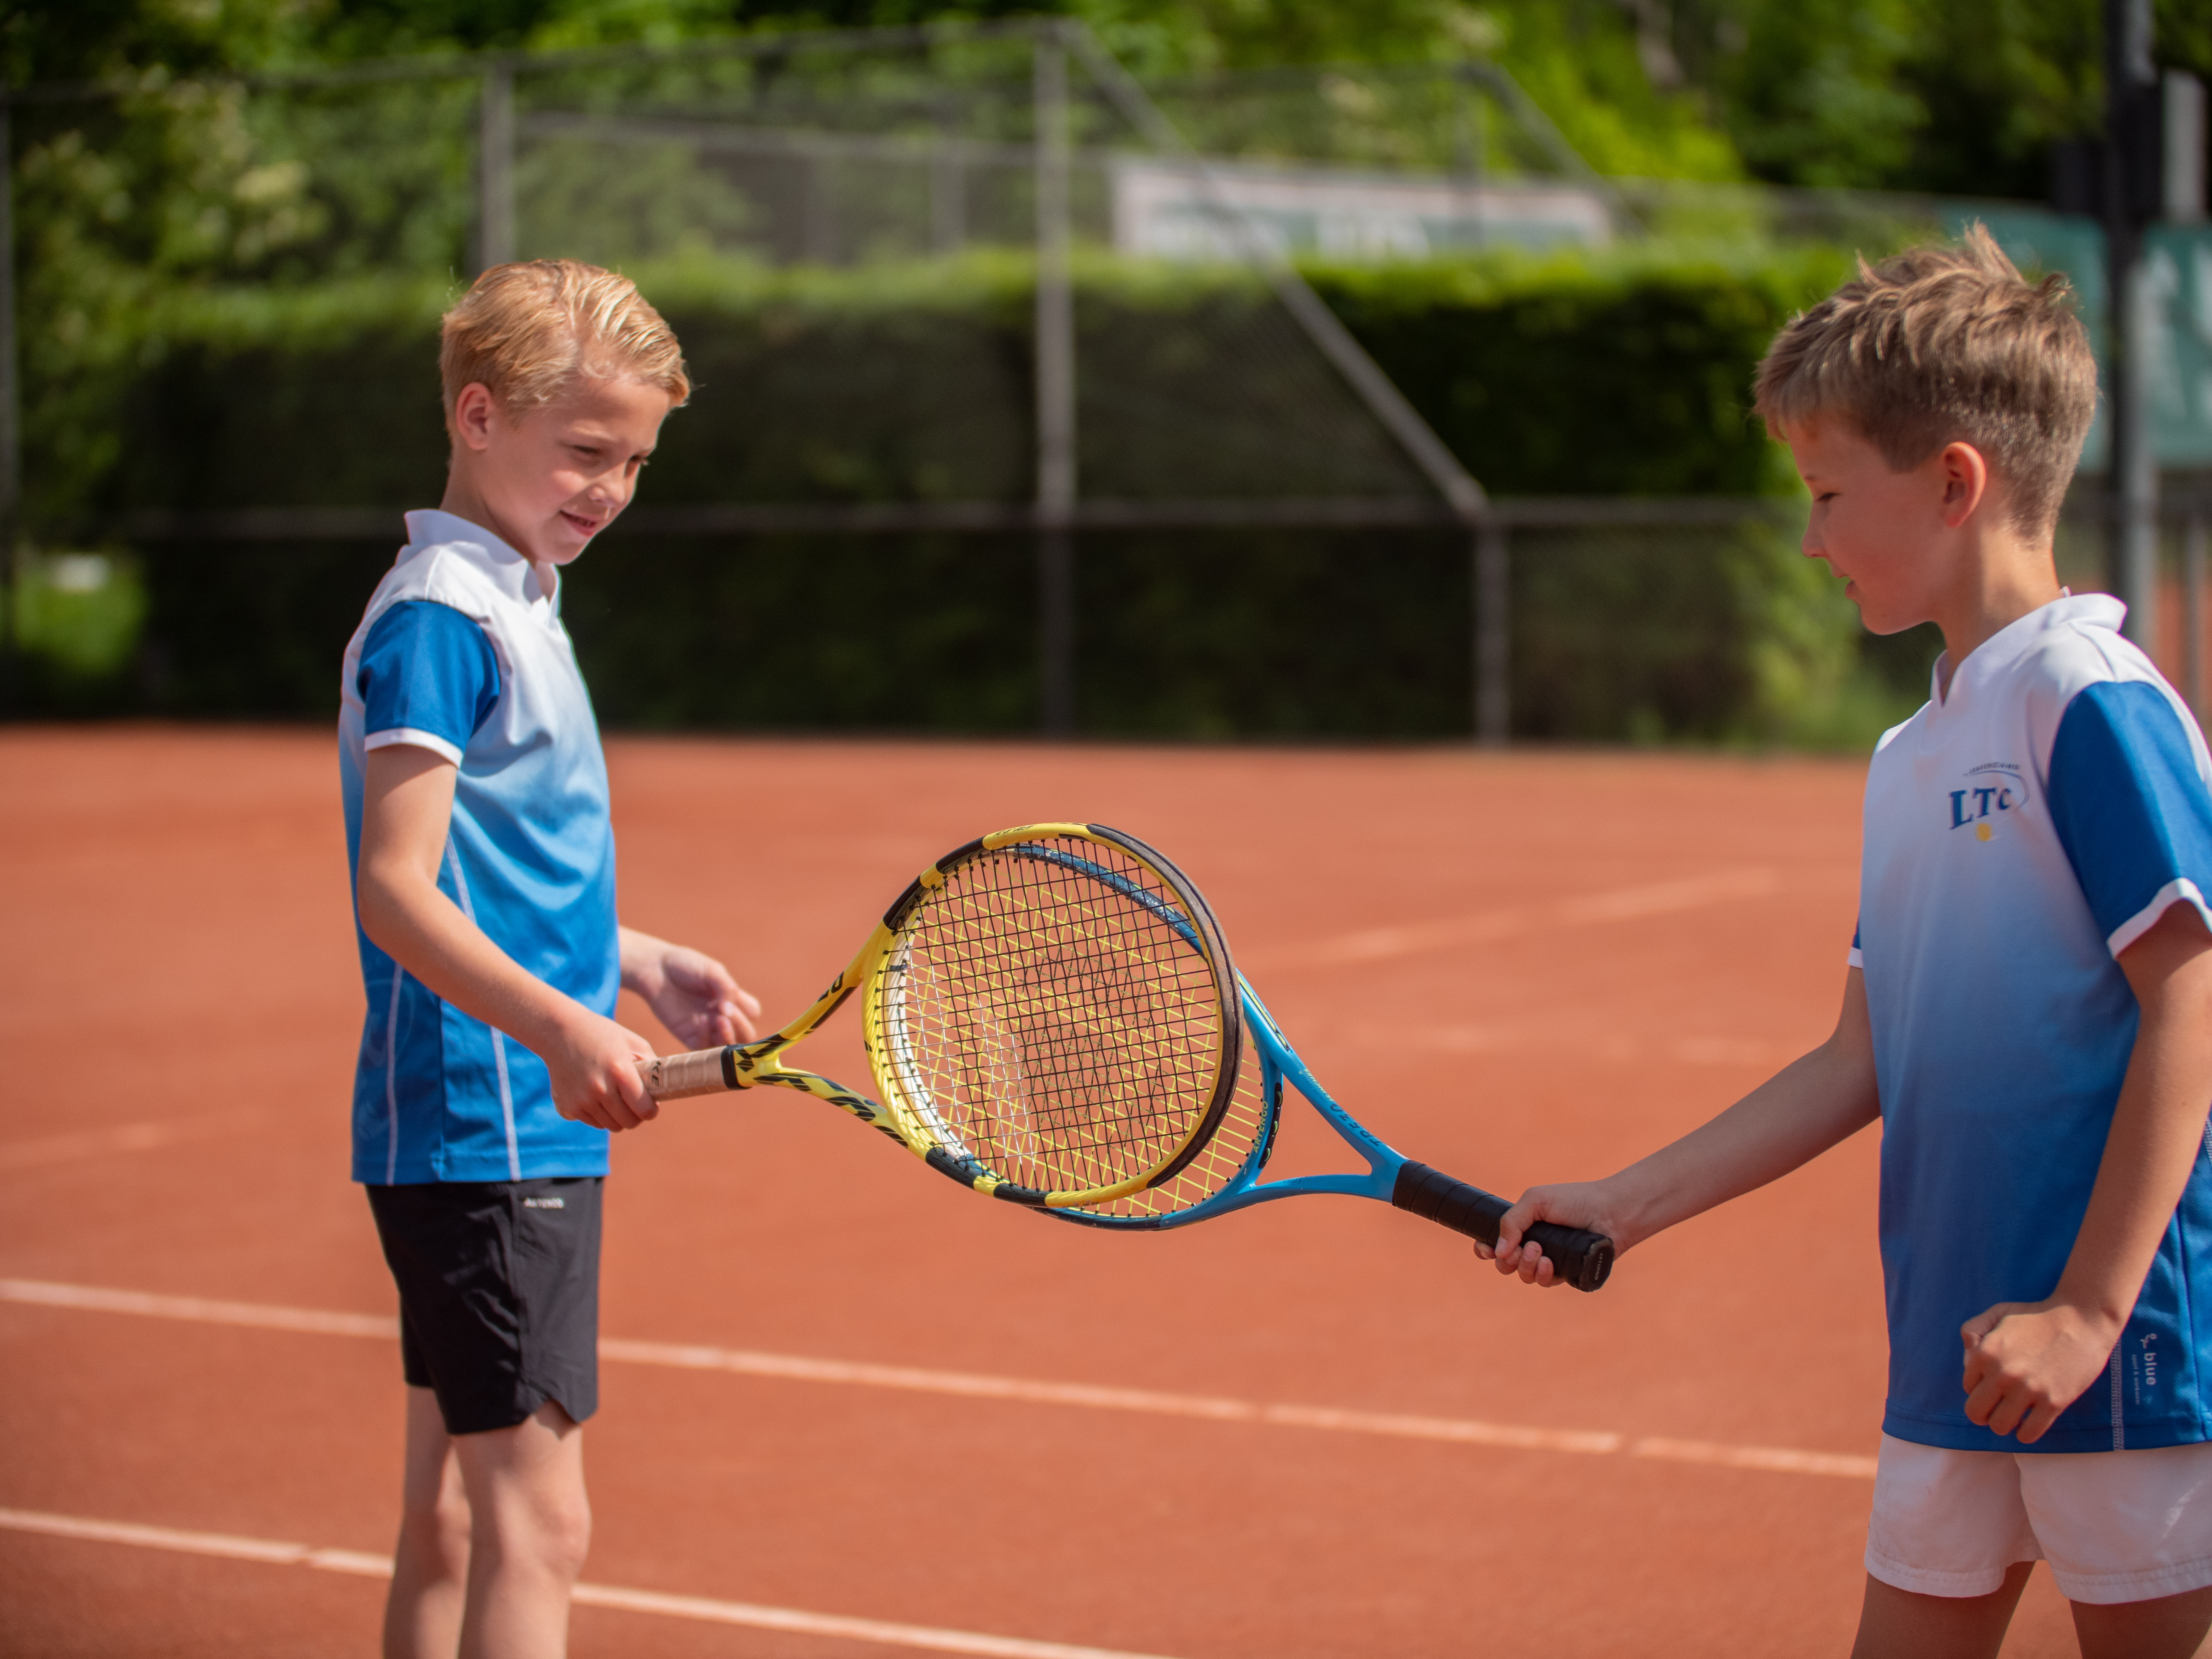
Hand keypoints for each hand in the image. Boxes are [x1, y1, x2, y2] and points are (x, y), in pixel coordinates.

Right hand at [543, 1007, 660, 1132]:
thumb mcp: (633, 1043)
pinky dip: (597, 1113)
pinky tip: (593, 1092)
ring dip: (616, 1115)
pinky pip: (592, 1122)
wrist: (560, 1031)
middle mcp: (599, 1089)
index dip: (651, 1110)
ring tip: (613, 1095)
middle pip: (628, 1123)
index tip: (651, 1105)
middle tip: (634, 1102)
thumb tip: (664, 1091)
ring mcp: (580, 1101)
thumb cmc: (603, 1035)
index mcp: (619, 1071)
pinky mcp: (566, 1107)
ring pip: (610, 1126)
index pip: (644, 1110)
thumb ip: (652, 1067)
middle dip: (635, 1115)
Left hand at [623, 933, 761, 1049]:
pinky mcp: (688, 1036)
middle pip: (745, 1034)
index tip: (736, 1001)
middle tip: (727, 1014)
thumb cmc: (685, 965)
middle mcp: (721, 1015)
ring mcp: (706, 1028)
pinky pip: (703, 1048)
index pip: (752, 1014)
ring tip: (717, 1019)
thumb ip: (726, 988)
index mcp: (730, 998)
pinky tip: (701, 1022)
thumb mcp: (711, 970)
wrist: (655, 969)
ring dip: (727, 1036)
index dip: (748, 1011)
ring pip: (727, 1046)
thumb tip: (730, 1012)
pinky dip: (706, 1038)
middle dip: (741, 1027)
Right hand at [1474, 1181, 1622, 1287]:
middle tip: (1523, 1248)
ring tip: (1540, 1252)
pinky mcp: (1565, 1274)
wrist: (1610, 1213)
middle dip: (1508, 1260)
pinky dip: (1543, 1275)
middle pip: (1505, 1265)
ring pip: (1524, 1276)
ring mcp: (1549, 1260)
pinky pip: (1545, 1283)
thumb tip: (1498, 1252)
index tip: (1486, 1250)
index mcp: (1523, 1227)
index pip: (1495, 1243)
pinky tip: (1550, 1263)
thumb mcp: (1536, 1200)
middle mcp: (1534, 1245)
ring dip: (1526, 1266)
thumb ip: (1511, 1222)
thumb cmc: (1574, 1200)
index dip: (1485, 1249)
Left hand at [1960, 1301, 2120, 1442]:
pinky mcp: (2053, 1402)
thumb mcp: (1997, 1313)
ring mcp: (2028, 1390)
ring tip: (2014, 1415)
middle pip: (1976, 1413)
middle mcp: (2002, 1374)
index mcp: (1985, 1353)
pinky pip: (2029, 1433)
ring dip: (2004, 1424)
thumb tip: (1967, 1361)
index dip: (1980, 1388)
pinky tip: (2029, 1424)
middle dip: (1983, 1413)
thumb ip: (1973, 1330)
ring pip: (2000, 1426)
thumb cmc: (2037, 1316)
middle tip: (1996, 1408)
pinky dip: (2025, 1434)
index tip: (1994, 1384)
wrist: (2080, 1320)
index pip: (1968, 1387)